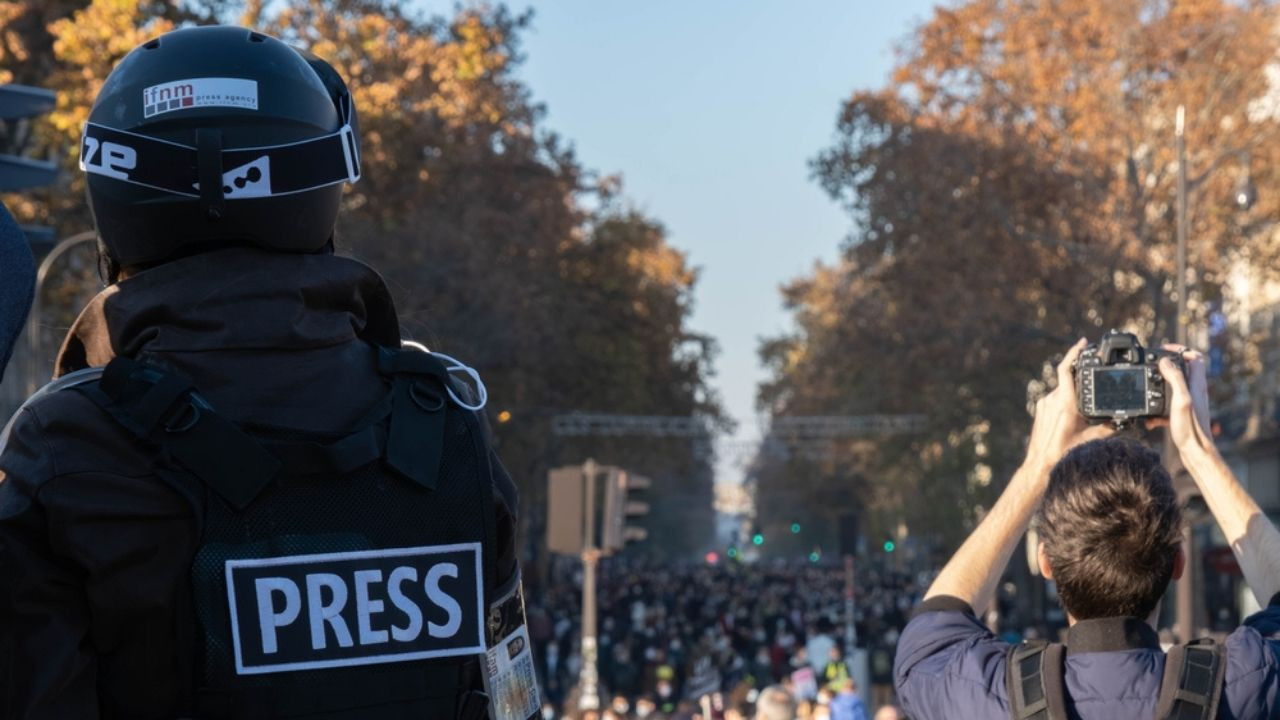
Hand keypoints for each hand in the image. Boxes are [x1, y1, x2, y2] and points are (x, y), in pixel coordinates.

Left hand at [1025, 339, 1112, 469]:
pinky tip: (1074, 411)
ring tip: (1086, 399)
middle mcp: (1051, 399)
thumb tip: (1125, 421)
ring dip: (1073, 391)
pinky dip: (1065, 399)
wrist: (1040, 463)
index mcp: (1064, 402)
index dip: (1075, 353)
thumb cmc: (1064, 452)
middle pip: (1067, 379)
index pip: (1066, 369)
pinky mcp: (1040, 410)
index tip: (1083, 343)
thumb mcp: (1091, 439)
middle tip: (1093, 374)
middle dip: (1080, 377)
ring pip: (1061, 390)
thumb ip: (1109, 427)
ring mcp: (1043, 404)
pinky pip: (1054, 399)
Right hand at [1156, 346, 1214, 459]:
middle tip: (1151, 366)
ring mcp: (1189, 403)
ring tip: (1146, 390)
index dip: (1181, 349)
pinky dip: (1158, 408)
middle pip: (1183, 370)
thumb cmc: (1190, 428)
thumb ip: (1176, 378)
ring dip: (1159, 386)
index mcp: (1196, 384)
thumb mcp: (1181, 400)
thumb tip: (1165, 361)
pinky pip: (1168, 404)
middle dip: (1165, 366)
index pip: (1195, 357)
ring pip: (1173, 387)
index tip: (1164, 350)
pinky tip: (1150, 419)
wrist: (1195, 452)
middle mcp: (1194, 391)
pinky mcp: (1182, 414)